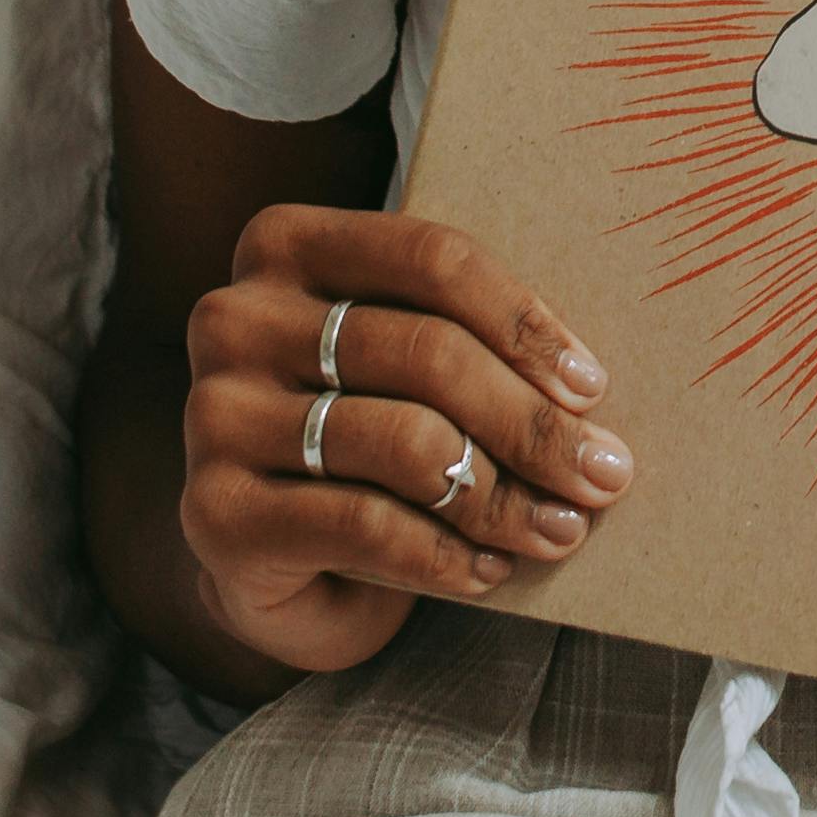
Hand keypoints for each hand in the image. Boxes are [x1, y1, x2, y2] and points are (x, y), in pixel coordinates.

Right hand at [171, 204, 641, 676]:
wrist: (262, 553)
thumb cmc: (360, 434)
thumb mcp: (404, 367)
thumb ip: (466, 345)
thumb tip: (588, 395)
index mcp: (286, 246)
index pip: (431, 259)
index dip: (523, 323)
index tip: (593, 386)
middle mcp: (235, 318)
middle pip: (427, 353)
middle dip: (532, 424)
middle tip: (603, 474)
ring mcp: (213, 415)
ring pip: (403, 443)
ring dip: (502, 497)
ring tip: (561, 529)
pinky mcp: (214, 512)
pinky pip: (363, 525)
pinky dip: (443, 554)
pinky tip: (488, 570)